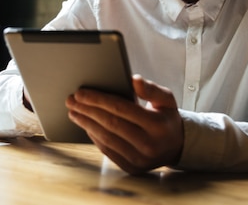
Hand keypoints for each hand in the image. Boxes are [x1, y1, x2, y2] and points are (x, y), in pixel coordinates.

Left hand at [65, 74, 182, 173]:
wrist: (176, 146)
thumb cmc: (166, 118)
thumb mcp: (166, 99)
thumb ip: (151, 89)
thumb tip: (134, 80)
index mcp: (157, 125)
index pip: (121, 109)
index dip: (98, 100)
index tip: (81, 92)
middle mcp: (148, 144)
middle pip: (110, 124)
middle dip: (87, 110)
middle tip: (71, 100)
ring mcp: (139, 159)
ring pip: (106, 139)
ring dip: (86, 124)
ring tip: (74, 112)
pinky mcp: (131, 167)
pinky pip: (107, 151)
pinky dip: (94, 137)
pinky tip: (86, 125)